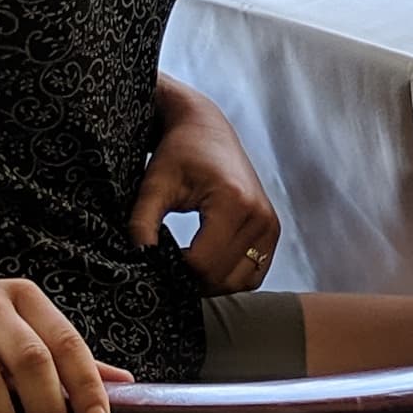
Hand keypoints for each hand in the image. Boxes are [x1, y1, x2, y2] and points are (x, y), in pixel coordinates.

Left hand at [133, 82, 282, 293]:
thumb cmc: (181, 152)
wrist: (207, 130)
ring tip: (187, 263)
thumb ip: (141, 223)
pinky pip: (254, 273)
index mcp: (233, 202)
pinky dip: (231, 277)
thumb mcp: (154, 184)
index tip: (156, 256)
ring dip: (212, 282)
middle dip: (191, 278)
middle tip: (167, 262)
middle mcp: (259, 216)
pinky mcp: (272, 230)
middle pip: (222, 277)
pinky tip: (208, 262)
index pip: (203, 263)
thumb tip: (141, 259)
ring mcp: (270, 225)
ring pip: (241, 282)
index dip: (174, 269)